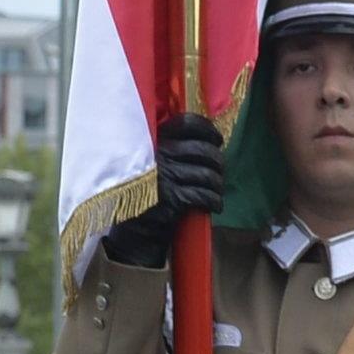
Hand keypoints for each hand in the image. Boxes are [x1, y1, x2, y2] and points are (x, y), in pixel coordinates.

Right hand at [104, 111, 228, 265]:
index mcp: (155, 141)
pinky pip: (204, 194)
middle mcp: (160, 155)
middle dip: (218, 161)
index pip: (186, 124)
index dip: (207, 130)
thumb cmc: (149, 192)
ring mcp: (166, 176)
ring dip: (218, 184)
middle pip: (203, 150)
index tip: (216, 140)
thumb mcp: (154, 162)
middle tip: (219, 171)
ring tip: (217, 190)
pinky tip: (216, 205)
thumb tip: (211, 141)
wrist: (134, 230)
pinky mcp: (172, 197)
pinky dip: (215, 200)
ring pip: (207, 174)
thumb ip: (174, 147)